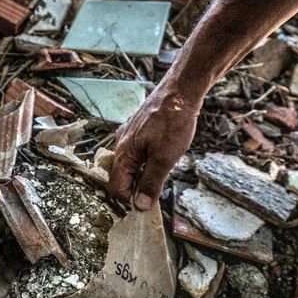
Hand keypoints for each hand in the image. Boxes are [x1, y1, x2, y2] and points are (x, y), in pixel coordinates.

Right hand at [107, 82, 200, 209]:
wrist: (180, 92)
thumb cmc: (173, 122)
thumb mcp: (164, 158)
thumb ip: (151, 183)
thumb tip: (140, 206)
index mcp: (123, 152)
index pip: (116, 187)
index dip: (131, 199)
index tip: (149, 204)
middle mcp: (121, 143)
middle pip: (123, 176)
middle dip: (138, 186)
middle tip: (159, 189)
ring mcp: (129, 134)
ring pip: (131, 163)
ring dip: (145, 173)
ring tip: (164, 170)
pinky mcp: (139, 128)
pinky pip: (138, 151)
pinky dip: (148, 160)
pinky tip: (164, 155)